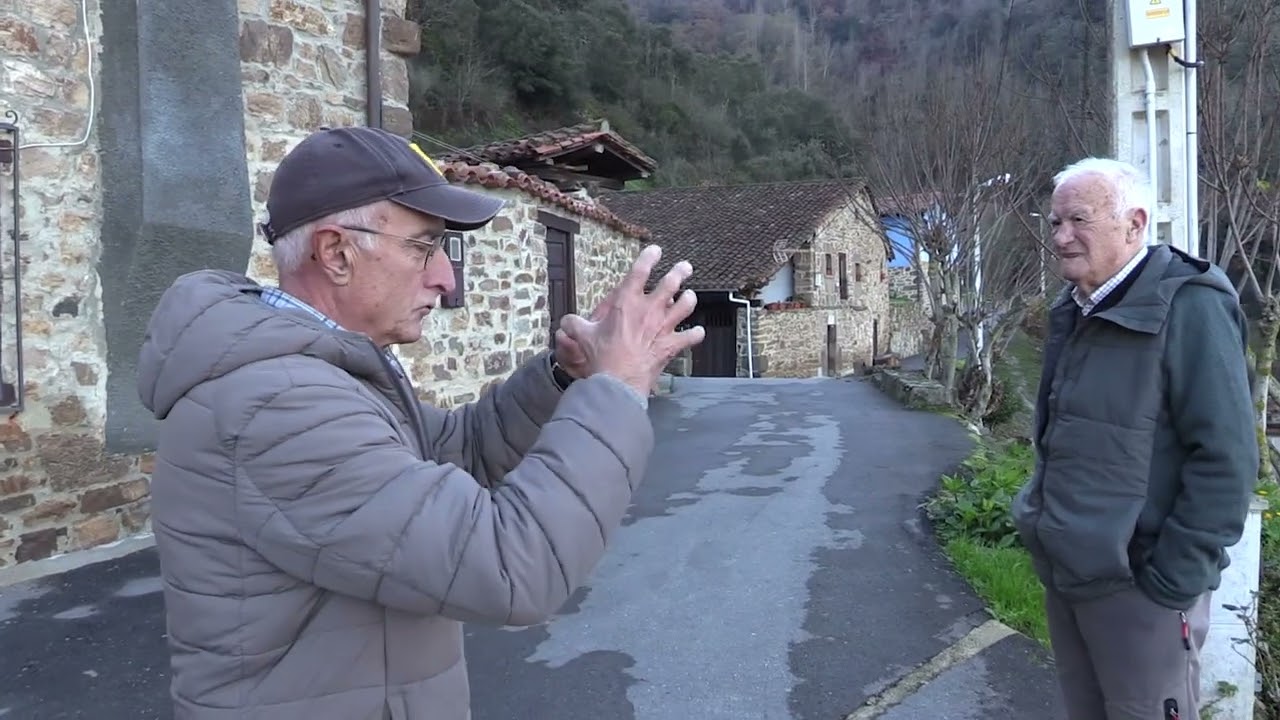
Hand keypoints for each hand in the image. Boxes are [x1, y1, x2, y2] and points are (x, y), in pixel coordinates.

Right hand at [556, 245, 703, 395]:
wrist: (618, 381)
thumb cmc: (602, 357)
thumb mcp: (582, 336)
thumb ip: (574, 324)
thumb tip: (566, 322)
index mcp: (627, 302)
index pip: (640, 270)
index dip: (649, 256)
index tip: (655, 250)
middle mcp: (649, 310)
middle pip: (671, 282)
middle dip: (680, 271)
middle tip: (685, 267)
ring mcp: (664, 326)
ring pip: (686, 305)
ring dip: (689, 299)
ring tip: (690, 296)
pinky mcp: (672, 344)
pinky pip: (691, 336)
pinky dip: (696, 334)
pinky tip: (698, 332)